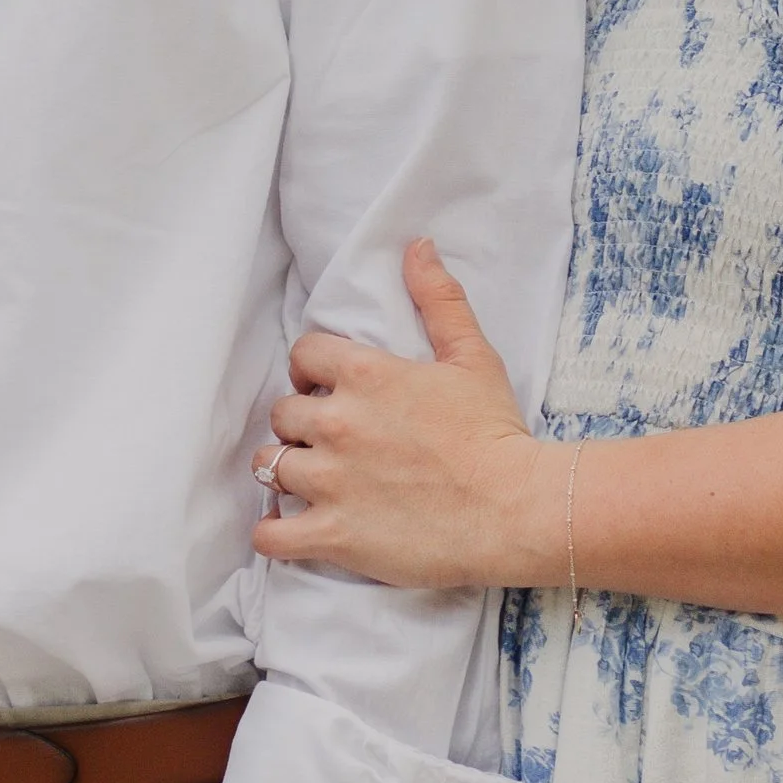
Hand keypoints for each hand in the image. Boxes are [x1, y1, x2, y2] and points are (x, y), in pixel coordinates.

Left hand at [250, 239, 562, 588]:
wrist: (514, 509)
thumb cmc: (495, 432)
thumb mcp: (472, 356)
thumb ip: (439, 298)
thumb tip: (417, 246)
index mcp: (365, 375)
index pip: (303, 354)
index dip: (312, 368)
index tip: (326, 384)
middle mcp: (337, 424)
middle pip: (282, 412)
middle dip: (300, 421)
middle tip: (327, 437)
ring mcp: (330, 482)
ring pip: (269, 466)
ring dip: (284, 470)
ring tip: (309, 479)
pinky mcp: (332, 536)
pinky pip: (270, 535)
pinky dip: (273, 532)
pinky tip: (289, 527)